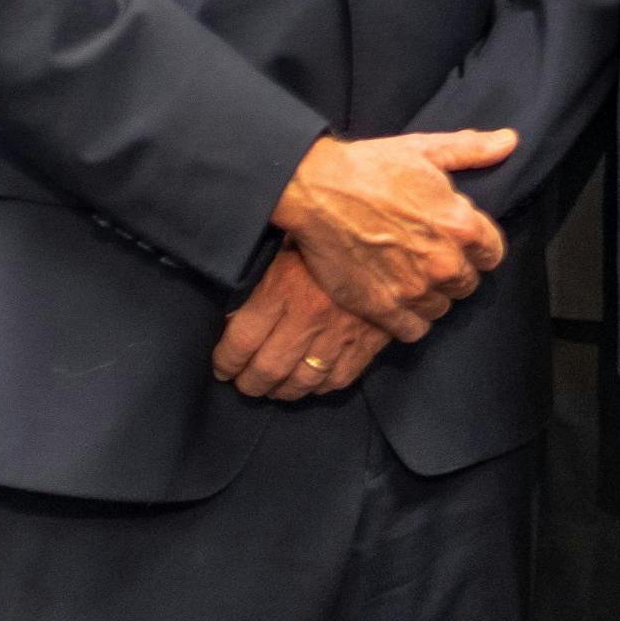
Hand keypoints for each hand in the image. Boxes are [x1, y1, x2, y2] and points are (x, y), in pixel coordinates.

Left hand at [212, 247, 387, 398]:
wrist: (397, 233)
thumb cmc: (333, 229)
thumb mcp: (286, 242)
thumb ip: (260, 277)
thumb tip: (233, 314)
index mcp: (285, 287)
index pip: (241, 340)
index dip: (226, 360)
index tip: (222, 367)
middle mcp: (311, 316)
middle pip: (268, 368)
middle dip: (249, 383)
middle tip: (243, 384)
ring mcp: (342, 332)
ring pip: (303, 381)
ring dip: (282, 391)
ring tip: (273, 389)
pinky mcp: (370, 340)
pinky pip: (339, 379)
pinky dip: (320, 388)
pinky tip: (310, 384)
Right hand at [272, 129, 513, 341]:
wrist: (313, 189)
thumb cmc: (369, 167)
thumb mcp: (424, 150)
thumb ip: (471, 150)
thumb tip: (509, 142)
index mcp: (461, 226)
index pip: (493, 254)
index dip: (478, 248)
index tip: (460, 242)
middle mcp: (444, 262)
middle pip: (468, 284)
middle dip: (454, 271)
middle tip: (430, 258)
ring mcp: (413, 289)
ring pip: (442, 308)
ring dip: (431, 296)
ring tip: (411, 279)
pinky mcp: (383, 308)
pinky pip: (414, 330)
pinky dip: (409, 320)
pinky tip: (398, 302)